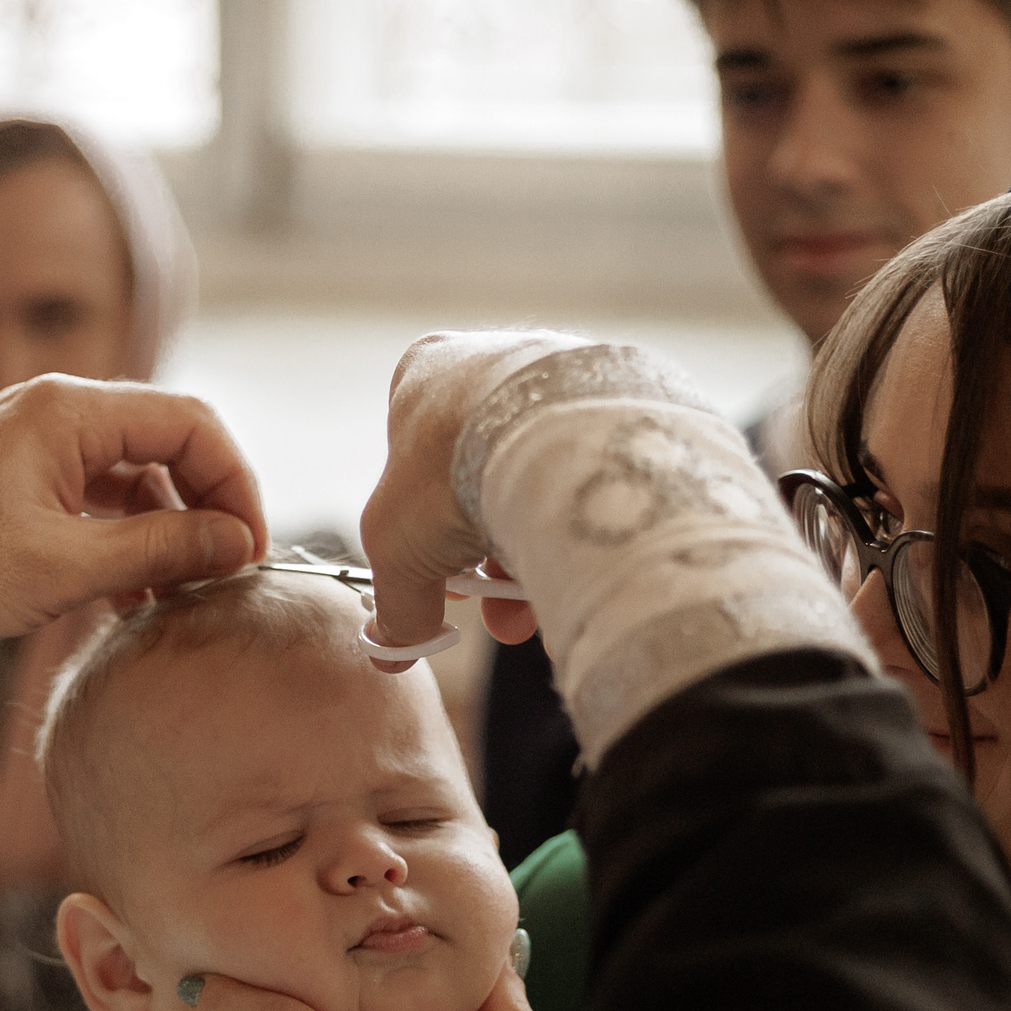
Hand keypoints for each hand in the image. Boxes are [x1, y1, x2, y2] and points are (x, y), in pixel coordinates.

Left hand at [0, 376, 268, 659]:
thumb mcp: (61, 566)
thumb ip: (159, 549)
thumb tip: (239, 545)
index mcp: (68, 409)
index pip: (191, 424)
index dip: (236, 485)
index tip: (251, 553)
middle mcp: (54, 414)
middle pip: (168, 447)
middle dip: (206, 510)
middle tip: (226, 579)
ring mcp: (32, 450)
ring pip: (133, 482)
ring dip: (166, 537)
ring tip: (181, 602)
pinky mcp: (14, 490)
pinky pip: (94, 506)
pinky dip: (123, 547)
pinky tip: (132, 604)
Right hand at [358, 330, 583, 669]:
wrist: (556, 431)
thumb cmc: (451, 471)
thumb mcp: (396, 551)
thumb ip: (394, 602)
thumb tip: (390, 650)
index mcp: (424, 376)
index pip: (413, 467)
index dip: (426, 540)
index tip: (450, 590)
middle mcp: (491, 360)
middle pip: (482, 481)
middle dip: (491, 562)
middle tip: (505, 618)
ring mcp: (559, 369)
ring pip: (541, 479)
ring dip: (539, 548)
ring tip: (551, 603)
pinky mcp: (620, 391)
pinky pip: (595, 470)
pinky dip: (588, 520)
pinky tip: (589, 563)